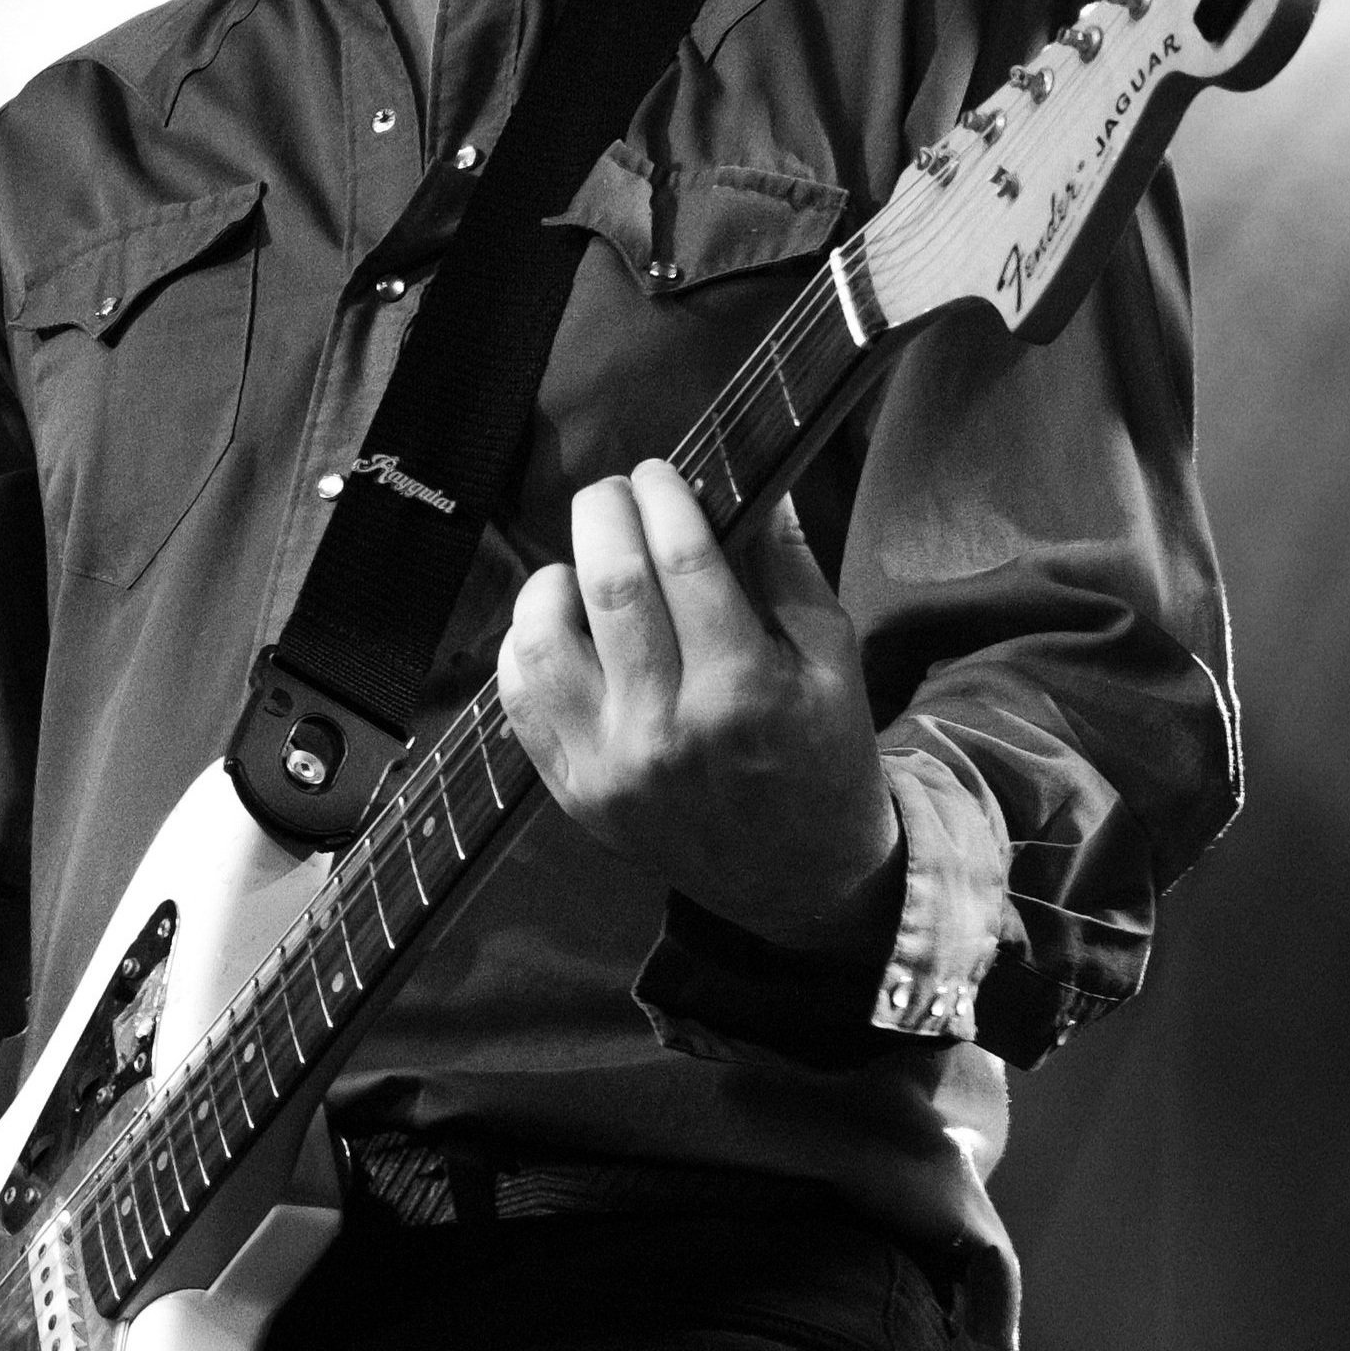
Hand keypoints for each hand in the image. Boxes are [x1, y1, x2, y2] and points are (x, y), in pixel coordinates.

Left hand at [497, 460, 899, 942]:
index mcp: (743, 689)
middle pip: (608, 583)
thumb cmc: (822, 755)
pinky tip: (557, 623)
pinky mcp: (572, 790)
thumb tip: (749, 481)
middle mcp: (666, 728)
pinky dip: (524, 644)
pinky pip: (517, 698)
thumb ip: (788, 567)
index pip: (684, 558)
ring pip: (543, 639)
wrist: (795, 878)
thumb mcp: (832, 659)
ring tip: (582, 565)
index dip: (664, 496)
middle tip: (617, 494)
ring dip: (553, 578)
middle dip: (605, 512)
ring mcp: (609, 764)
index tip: (661, 472)